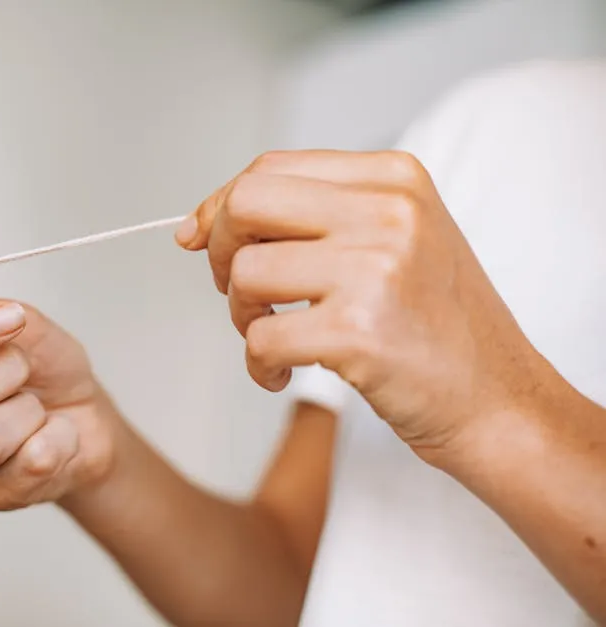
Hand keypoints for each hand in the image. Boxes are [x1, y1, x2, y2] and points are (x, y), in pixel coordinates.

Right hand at [0, 274, 115, 509]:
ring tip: (37, 409)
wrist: (89, 418)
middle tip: (24, 371)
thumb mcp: (21, 323)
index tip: (11, 320)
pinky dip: (58, 440)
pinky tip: (52, 436)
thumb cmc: (47, 370)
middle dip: (3, 374)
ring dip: (29, 414)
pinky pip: (29, 464)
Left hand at [176, 150, 548, 459]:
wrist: (499, 401)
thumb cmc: (435, 325)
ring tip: (274, 334)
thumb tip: (195, 227)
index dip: (221, 205)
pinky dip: (257, 363)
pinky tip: (282, 373)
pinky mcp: (359, 332)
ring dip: (242, 314)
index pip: (270, 168)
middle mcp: (389, 211)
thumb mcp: (393, 240)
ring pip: (247, 273)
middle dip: (221, 249)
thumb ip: (309, 218)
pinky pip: (261, 338)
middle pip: (246, 202)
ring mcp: (376, 269)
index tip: (201, 239)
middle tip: (241, 290)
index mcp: (394, 178)